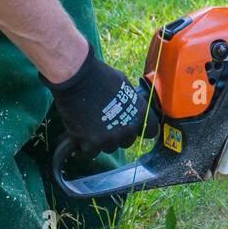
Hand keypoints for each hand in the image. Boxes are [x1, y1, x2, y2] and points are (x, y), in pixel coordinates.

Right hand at [41, 43, 158, 157]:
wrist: (76, 78)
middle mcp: (127, 129)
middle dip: (118, 135)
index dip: (141, 128)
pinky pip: (90, 152)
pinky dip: (84, 145)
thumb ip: (131, 101)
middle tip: (105, 123)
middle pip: (127, 142)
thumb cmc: (99, 76)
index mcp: (139, 113)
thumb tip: (131, 107)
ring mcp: (108, 139)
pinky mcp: (90, 144)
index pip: (151, 131)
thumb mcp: (124, 85)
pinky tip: (80, 132)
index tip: (133, 126)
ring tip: (90, 125)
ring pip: (108, 148)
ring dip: (100, 141)